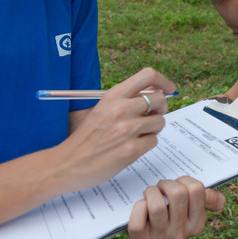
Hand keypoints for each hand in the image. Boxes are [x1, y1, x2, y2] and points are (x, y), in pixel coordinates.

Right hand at [52, 68, 175, 195]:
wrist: (68, 163)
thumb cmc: (87, 137)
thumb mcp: (103, 109)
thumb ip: (126, 100)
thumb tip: (155, 92)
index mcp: (113, 95)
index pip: (148, 75)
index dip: (164, 81)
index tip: (169, 89)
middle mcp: (121, 109)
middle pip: (159, 99)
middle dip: (161, 108)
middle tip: (153, 116)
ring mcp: (127, 129)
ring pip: (160, 122)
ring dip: (153, 129)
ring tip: (138, 134)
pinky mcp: (131, 149)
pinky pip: (154, 141)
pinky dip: (147, 144)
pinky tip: (131, 147)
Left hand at [127, 176, 225, 238]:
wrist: (144, 232)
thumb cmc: (169, 213)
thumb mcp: (190, 207)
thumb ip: (207, 200)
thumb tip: (220, 201)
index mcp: (197, 225)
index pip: (197, 190)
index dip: (184, 180)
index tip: (178, 185)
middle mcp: (181, 235)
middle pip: (177, 194)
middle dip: (166, 184)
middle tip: (161, 188)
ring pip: (157, 205)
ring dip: (151, 192)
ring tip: (150, 195)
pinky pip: (139, 215)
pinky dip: (138, 205)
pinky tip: (141, 207)